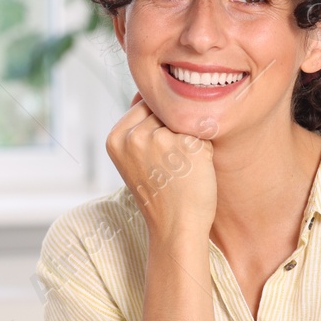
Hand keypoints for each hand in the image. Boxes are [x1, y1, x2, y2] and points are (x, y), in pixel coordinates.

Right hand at [106, 93, 216, 241]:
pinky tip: (194, 172)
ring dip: (190, 139)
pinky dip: (204, 150)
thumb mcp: (134, 157)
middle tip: (169, 166)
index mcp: (116, 137)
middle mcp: (135, 136)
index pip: (143, 105)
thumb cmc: (159, 191)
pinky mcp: (189, 146)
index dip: (158, 127)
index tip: (157, 156)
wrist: (175, 228)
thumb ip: (138, 124)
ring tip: (180, 169)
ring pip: (185, 119)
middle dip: (173, 131)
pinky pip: (204, 132)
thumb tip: (148, 92)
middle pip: (165, 110)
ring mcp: (162, 140)